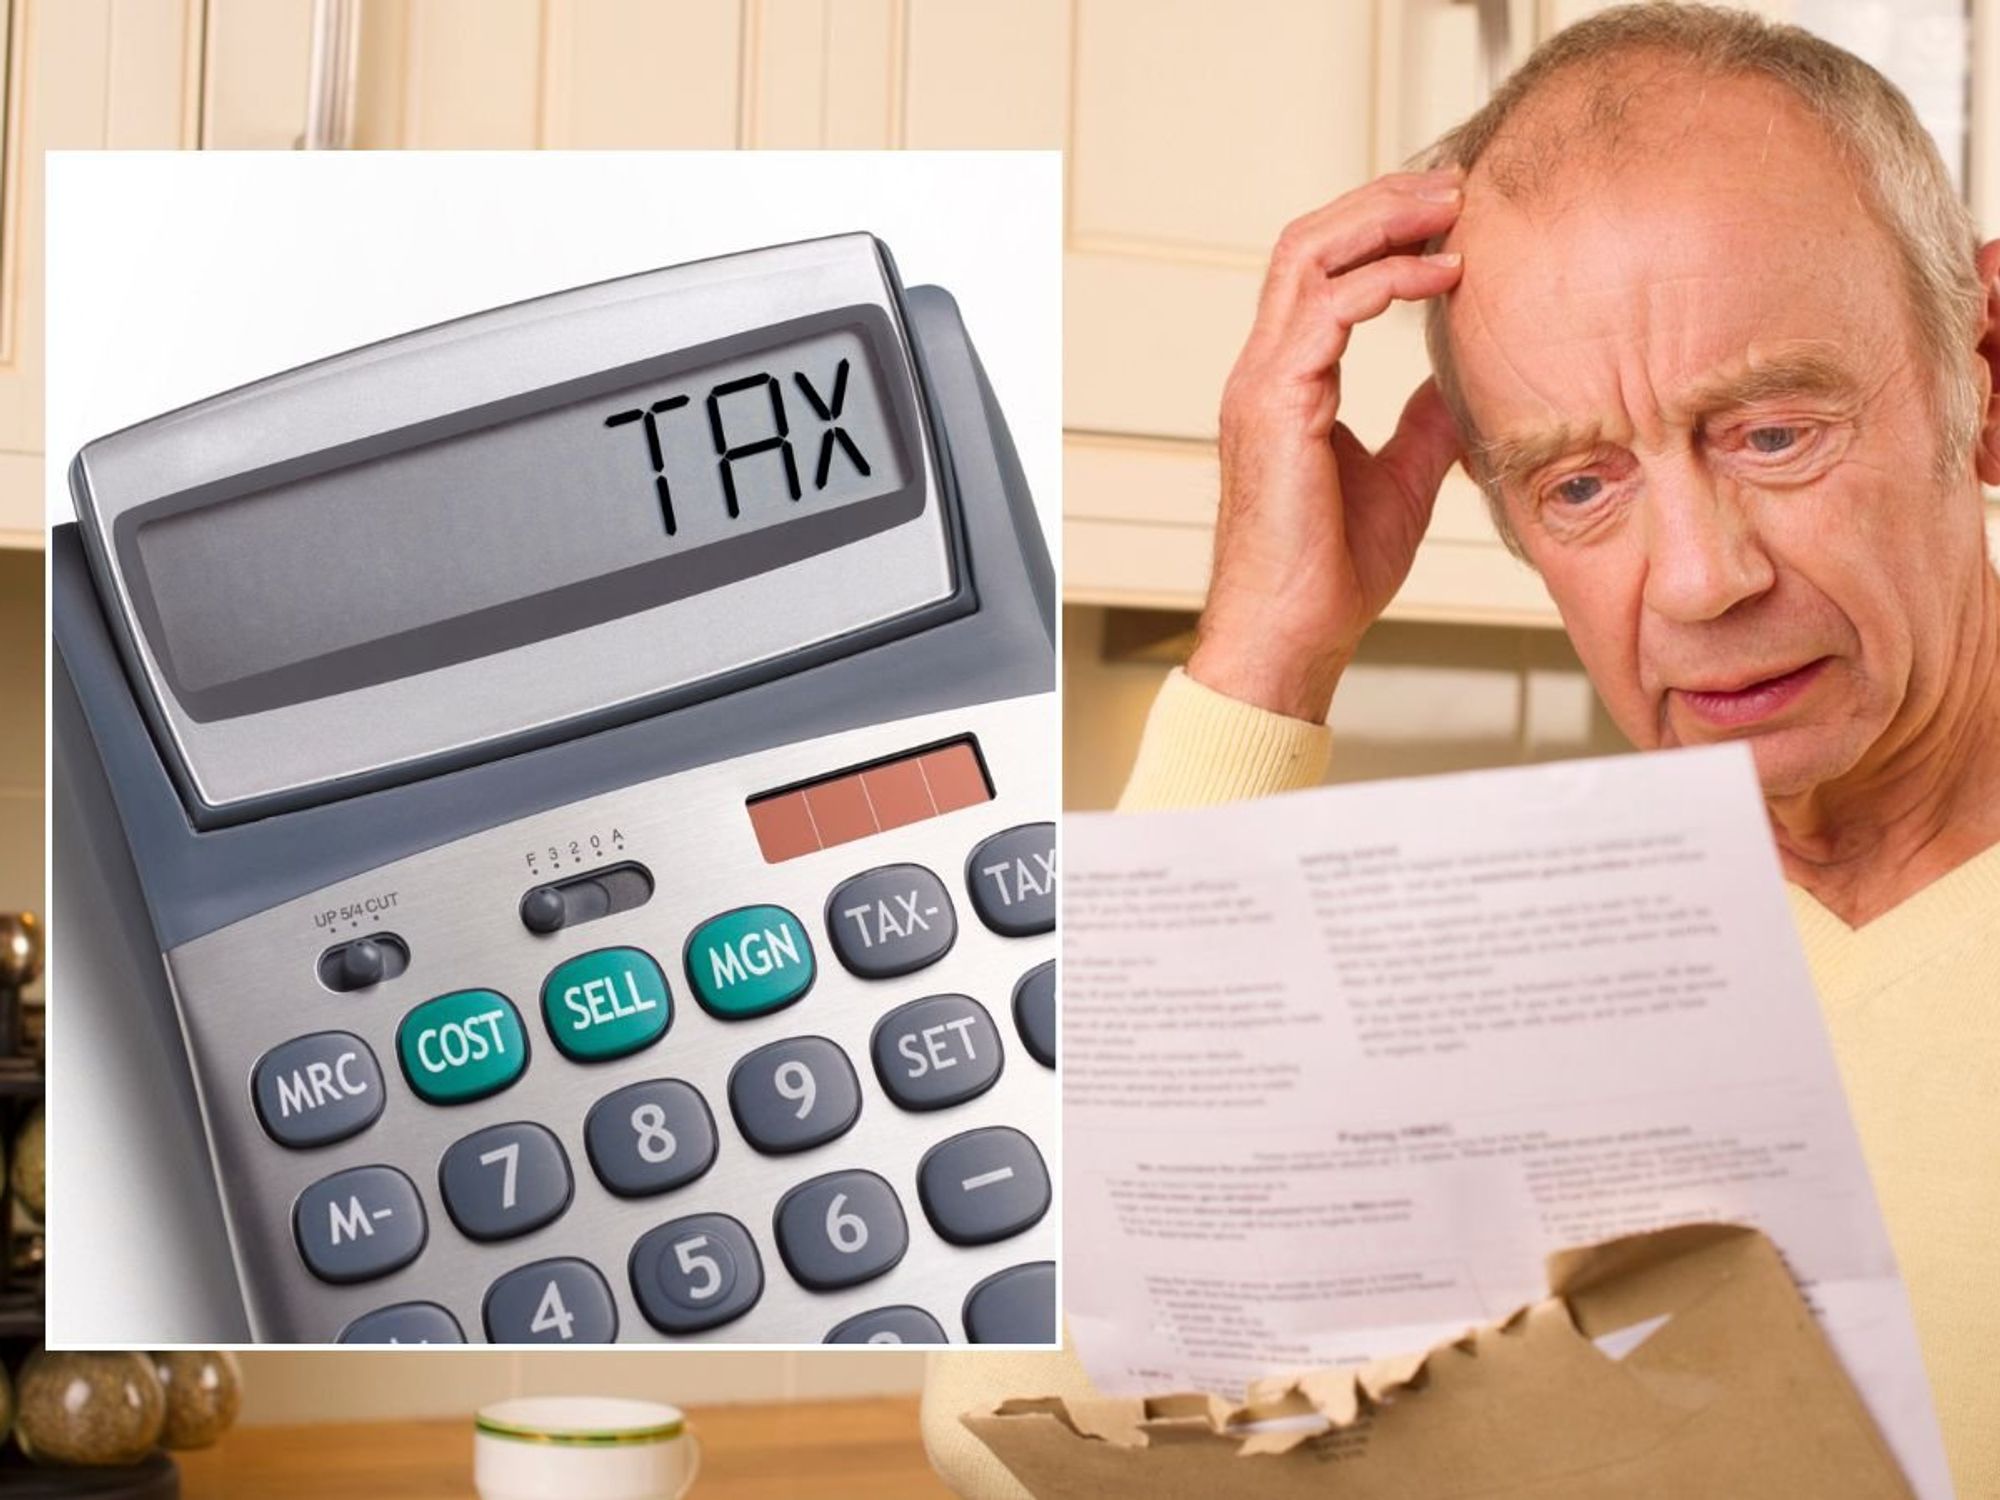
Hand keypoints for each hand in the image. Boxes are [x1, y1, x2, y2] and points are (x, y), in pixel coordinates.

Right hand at [1188, 169, 1467, 721]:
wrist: (1292, 636)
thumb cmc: (1332, 576)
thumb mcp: (1401, 479)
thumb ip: (1423, 422)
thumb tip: (1460, 381)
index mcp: (1284, 383)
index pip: (1319, 271)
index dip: (1379, 229)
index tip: (1449, 217)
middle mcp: (1263, 372)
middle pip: (1307, 242)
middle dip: (1382, 201)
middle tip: (1455, 185)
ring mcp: (1262, 385)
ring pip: (1308, 256)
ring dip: (1384, 220)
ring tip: (1450, 208)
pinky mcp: (1276, 406)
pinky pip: (1327, 310)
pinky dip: (1386, 279)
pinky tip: (1441, 278)